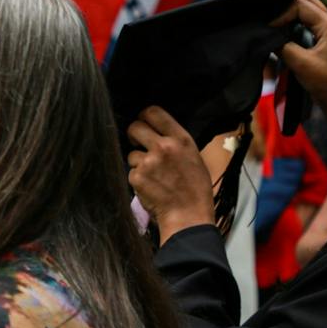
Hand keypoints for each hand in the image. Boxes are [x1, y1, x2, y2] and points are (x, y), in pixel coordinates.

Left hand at [126, 106, 215, 242]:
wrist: (189, 215)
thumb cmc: (195, 189)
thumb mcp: (193, 157)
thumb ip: (175, 143)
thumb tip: (158, 134)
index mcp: (181, 139)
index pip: (154, 112)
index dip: (144, 116)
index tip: (143, 123)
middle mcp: (163, 147)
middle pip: (134, 127)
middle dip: (134, 135)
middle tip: (139, 144)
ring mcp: (148, 162)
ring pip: (131, 153)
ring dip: (138, 162)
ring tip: (154, 175)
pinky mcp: (136, 177)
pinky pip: (131, 171)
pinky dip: (137, 178)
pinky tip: (150, 187)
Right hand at [272, 0, 326, 106]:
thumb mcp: (300, 63)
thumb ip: (282, 46)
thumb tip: (267, 36)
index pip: (300, 6)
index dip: (281, 14)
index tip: (268, 28)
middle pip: (306, 1)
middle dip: (286, 7)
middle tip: (270, 21)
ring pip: (307, 11)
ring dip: (290, 15)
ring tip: (275, 27)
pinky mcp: (324, 39)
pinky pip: (308, 22)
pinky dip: (294, 24)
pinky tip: (284, 35)